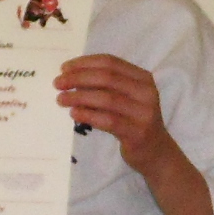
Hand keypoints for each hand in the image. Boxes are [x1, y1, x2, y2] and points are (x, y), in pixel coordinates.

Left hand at [57, 55, 177, 176]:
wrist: (156, 152)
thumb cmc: (134, 121)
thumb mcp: (126, 98)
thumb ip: (107, 85)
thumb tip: (71, 76)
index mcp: (143, 78)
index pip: (110, 62)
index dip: (84, 63)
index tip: (64, 68)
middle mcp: (146, 92)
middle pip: (107, 78)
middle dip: (78, 78)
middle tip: (58, 83)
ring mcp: (144, 113)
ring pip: (106, 98)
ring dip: (78, 97)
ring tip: (61, 99)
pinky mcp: (137, 132)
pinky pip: (108, 120)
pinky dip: (88, 115)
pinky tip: (74, 114)